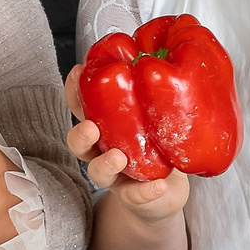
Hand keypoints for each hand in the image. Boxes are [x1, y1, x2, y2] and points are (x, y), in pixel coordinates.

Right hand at [64, 65, 190, 221]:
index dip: (74, 91)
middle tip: (91, 127)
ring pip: (98, 172)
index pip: (82, 107)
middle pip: (78, 143)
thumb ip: (156, 93)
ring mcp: (116, 177)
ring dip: (105, 163)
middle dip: (80, 134)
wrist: (166, 191)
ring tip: (119, 157)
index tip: (79, 73)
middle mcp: (103, 152)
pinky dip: (146, 192)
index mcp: (105, 127)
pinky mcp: (135, 197)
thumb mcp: (155, 116)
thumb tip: (174, 52)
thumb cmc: (158, 144)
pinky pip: (136, 196)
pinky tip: (158, 186)